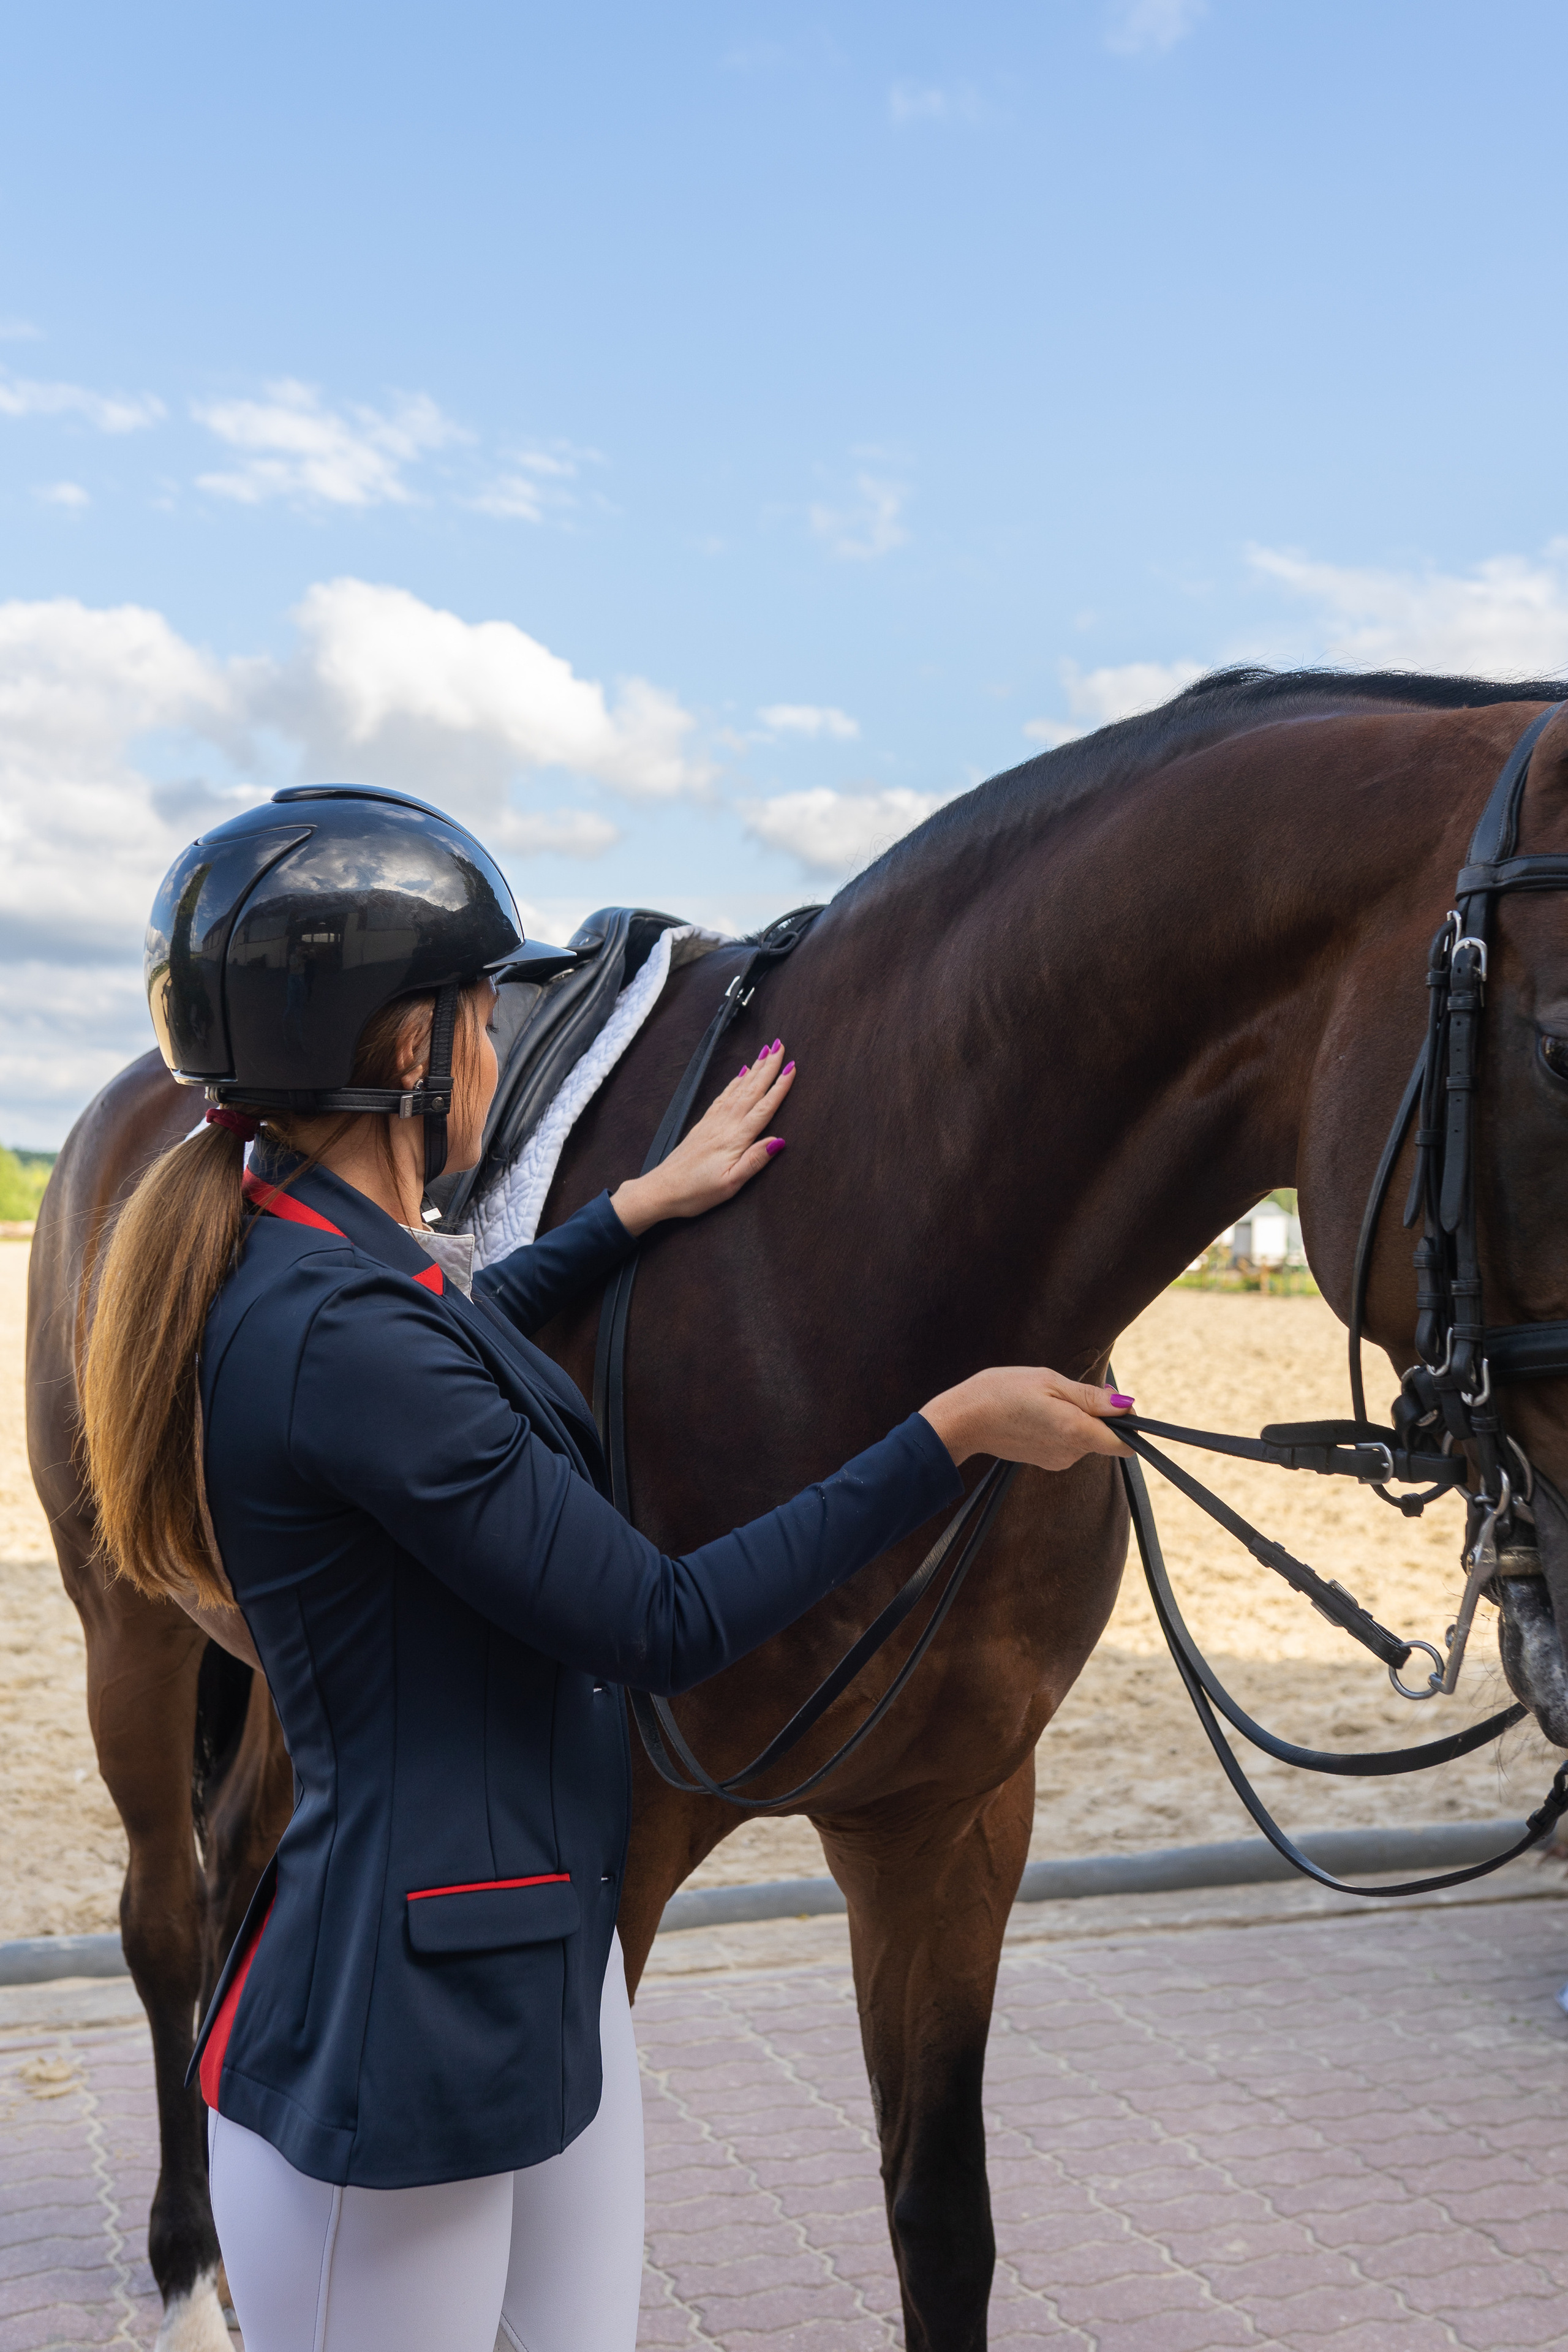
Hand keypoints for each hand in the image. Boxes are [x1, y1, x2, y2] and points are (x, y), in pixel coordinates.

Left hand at [610, 1040, 796, 1236]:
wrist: (661, 1189)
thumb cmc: (696, 1191)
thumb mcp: (730, 1184)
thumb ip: (755, 1161)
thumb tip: (779, 1141)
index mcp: (736, 1138)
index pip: (764, 1107)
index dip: (779, 1087)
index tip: (792, 1067)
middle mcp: (725, 1124)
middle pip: (752, 1090)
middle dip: (768, 1067)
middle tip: (780, 1046)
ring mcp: (713, 1121)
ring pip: (739, 1089)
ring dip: (754, 1069)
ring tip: (765, 1052)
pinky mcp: (704, 1124)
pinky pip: (723, 1096)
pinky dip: (734, 1082)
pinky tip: (741, 1074)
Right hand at [920, 1369, 1133, 1470]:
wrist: (962, 1419)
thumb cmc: (1002, 1392)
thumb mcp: (1049, 1381)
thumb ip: (1091, 1397)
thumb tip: (1126, 1404)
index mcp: (1075, 1432)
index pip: (1125, 1444)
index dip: (1129, 1423)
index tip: (1114, 1401)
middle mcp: (1070, 1453)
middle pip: (1105, 1437)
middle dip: (1098, 1412)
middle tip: (1069, 1389)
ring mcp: (1058, 1460)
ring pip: (1086, 1438)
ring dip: (1078, 1417)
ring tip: (1046, 1399)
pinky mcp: (1046, 1461)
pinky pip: (1069, 1443)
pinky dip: (1062, 1426)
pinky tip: (1038, 1413)